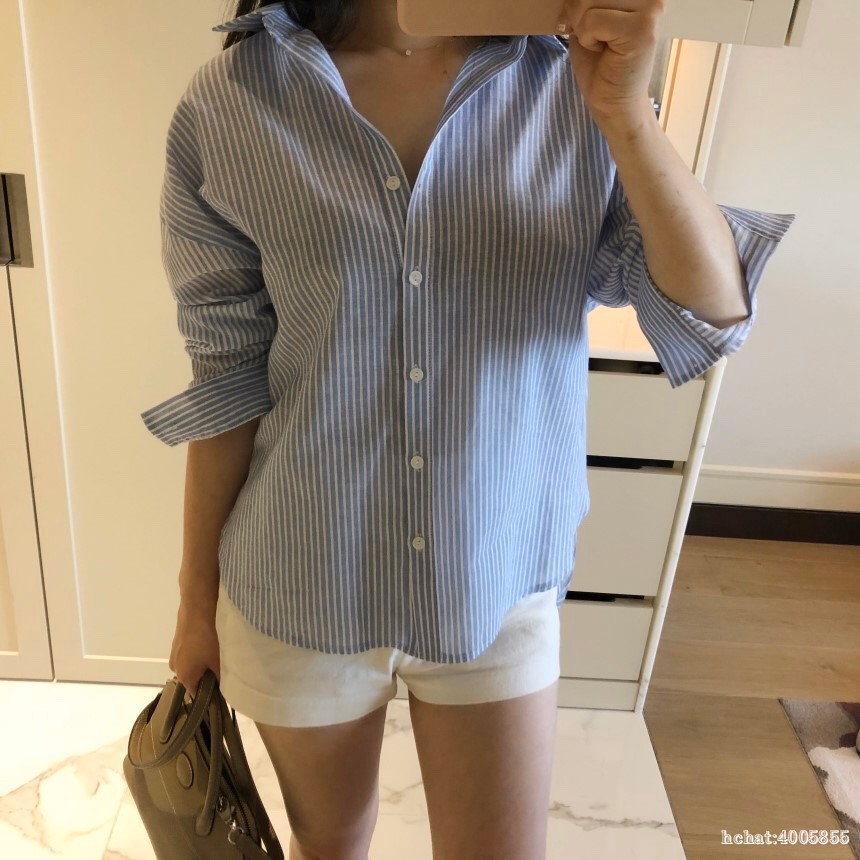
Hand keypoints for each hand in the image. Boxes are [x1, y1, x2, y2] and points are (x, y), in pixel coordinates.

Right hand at [168, 598, 220, 698]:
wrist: (197, 609)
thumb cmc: (208, 639)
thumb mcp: (218, 661)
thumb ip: (220, 678)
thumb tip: (223, 687)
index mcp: (184, 677)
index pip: (197, 693)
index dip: (210, 692)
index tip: (222, 687)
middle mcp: (175, 668)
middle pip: (193, 678)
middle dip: (206, 674)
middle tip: (221, 666)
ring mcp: (174, 654)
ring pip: (191, 664)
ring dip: (202, 661)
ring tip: (216, 651)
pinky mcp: (176, 641)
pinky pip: (188, 653)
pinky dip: (197, 651)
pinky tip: (208, 641)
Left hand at [558, 0, 665, 124]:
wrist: (613, 103)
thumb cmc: (600, 64)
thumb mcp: (587, 19)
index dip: (579, 4)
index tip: (587, 23)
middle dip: (578, 15)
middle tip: (594, 38)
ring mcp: (650, 8)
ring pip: (587, 2)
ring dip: (583, 28)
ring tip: (601, 44)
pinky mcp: (643, 27)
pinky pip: (592, 20)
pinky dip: (588, 38)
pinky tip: (604, 51)